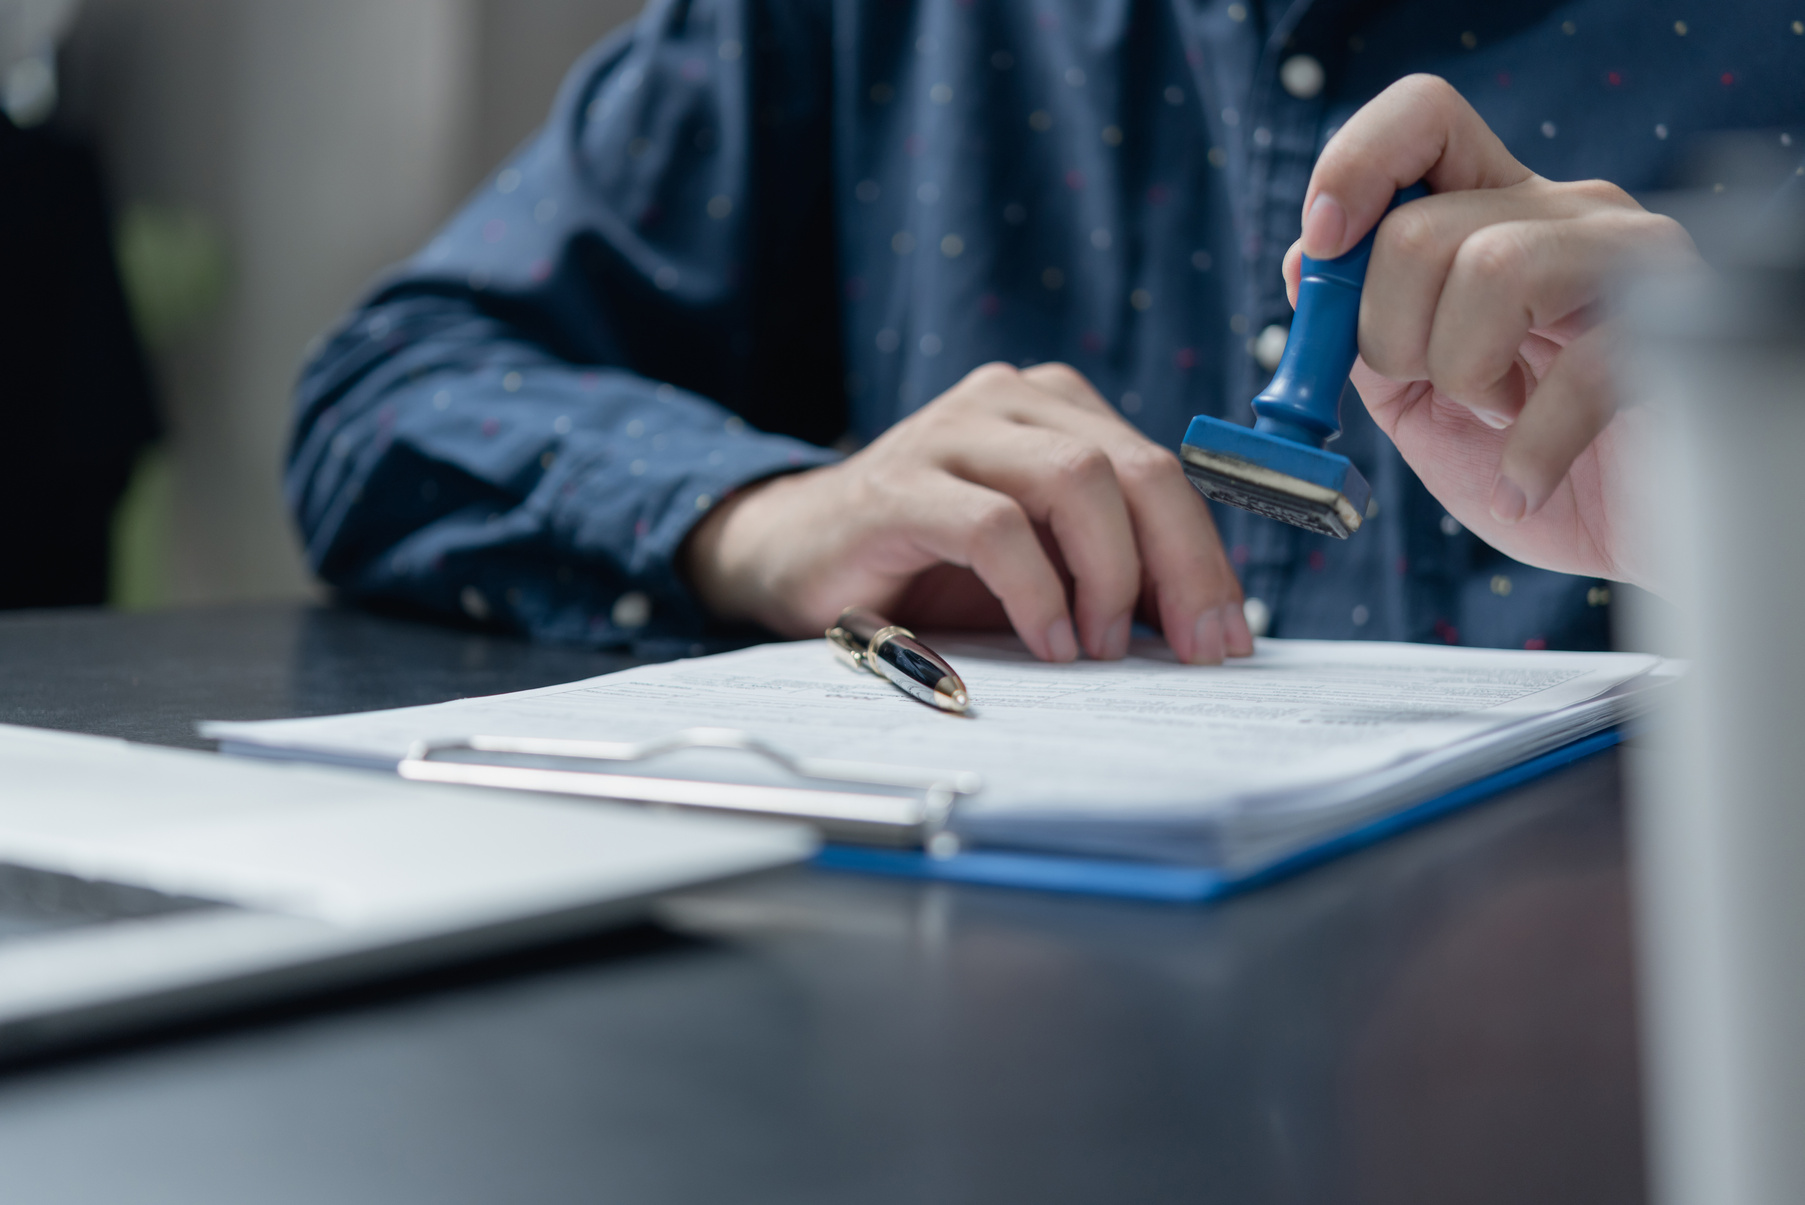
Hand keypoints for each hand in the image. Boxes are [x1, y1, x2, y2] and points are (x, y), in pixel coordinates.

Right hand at [681, 362, 1250, 662]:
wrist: (795, 556)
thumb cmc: (926, 566)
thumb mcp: (1038, 562)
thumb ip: (1109, 571)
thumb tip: (1203, 627)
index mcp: (1055, 409)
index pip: (1161, 472)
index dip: (1207, 557)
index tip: (1227, 638)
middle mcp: (1009, 400)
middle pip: (1135, 469)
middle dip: (1181, 567)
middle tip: (1194, 650)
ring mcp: (952, 433)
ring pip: (1078, 481)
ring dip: (1109, 576)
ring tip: (1101, 647)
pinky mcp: (900, 485)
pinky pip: (996, 528)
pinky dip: (1036, 591)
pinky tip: (1047, 640)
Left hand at [1285, 75, 1697, 588]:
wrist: (1623, 543)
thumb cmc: (1516, 462)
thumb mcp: (1411, 398)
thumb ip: (1356, 332)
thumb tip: (1307, 265)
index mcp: (1494, 214)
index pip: (1423, 119)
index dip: (1355, 165)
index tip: (1323, 244)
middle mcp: (1566, 214)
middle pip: (1420, 226)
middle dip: (1389, 336)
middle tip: (1436, 391)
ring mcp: (1632, 263)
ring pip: (1495, 268)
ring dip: (1463, 373)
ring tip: (1496, 417)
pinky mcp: (1683, 333)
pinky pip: (1578, 368)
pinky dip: (1528, 449)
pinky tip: (1526, 481)